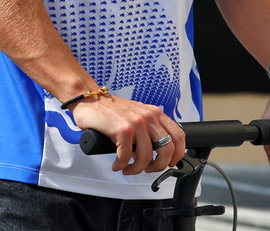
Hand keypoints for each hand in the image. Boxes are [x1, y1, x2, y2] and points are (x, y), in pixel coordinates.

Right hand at [69, 93, 185, 175]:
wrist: (91, 100)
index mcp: (155, 113)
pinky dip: (121, 165)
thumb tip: (157, 153)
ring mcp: (135, 123)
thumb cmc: (112, 111)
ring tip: (127, 168)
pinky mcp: (122, 130)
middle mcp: (148, 117)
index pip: (179, 136)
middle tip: (148, 170)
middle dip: (158, 166)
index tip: (169, 163)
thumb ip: (150, 129)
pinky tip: (116, 164)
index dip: (177, 154)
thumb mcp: (138, 115)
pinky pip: (126, 157)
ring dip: (136, 169)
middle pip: (167, 149)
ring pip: (146, 157)